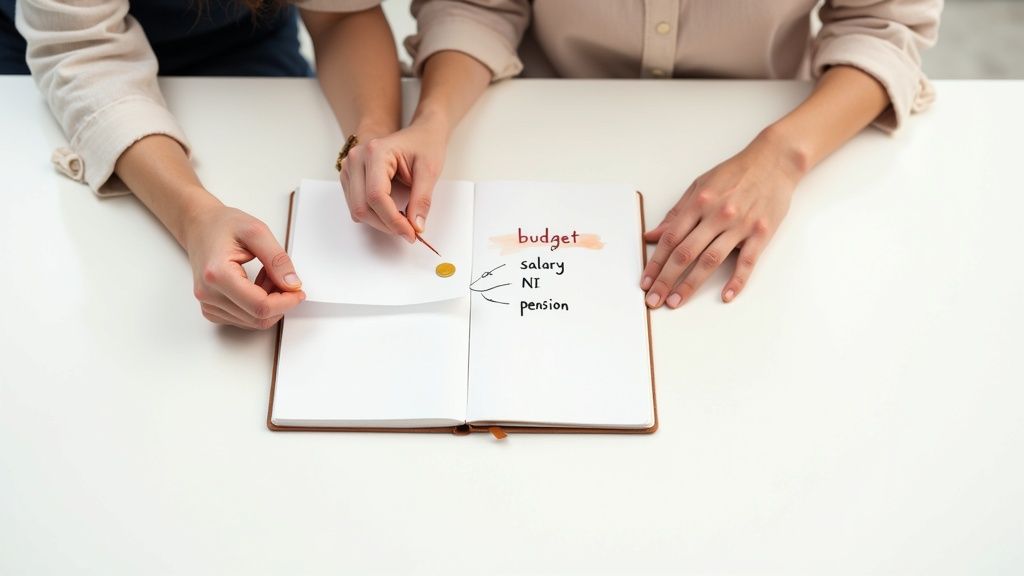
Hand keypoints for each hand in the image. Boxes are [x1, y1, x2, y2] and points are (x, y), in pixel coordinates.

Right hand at [184, 204, 305, 328]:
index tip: (298, 291)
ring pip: (252, 321)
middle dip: (279, 302)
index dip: (286, 303)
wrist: (200, 226)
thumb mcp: (257, 232)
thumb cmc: (222, 225)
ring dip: (268, 303)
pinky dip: (257, 306)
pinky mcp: (211, 309)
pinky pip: (243, 319)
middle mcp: (208, 294)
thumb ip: (277, 260)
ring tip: (266, 276)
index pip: (260, 306)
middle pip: (257, 318)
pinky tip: (256, 286)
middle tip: (283, 279)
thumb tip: (292, 285)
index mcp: (217, 274)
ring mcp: (208, 304)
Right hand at [340, 118, 446, 241]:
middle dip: (386, 225)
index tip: (412, 233)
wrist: (420, 133)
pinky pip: (356, 206)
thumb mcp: (430, 170)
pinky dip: (374, 216)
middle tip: (409, 232)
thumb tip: (416, 227)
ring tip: (403, 221)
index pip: (376, 196)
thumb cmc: (425, 145)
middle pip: (362, 206)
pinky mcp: (350, 177)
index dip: (393, 220)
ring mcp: (349, 168)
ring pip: (357, 210)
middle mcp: (356, 158)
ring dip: (380, 222)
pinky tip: (392, 212)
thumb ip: (422, 199)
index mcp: (375, 152)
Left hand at [641, 130, 803, 307]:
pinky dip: (737, 280)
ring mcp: (740, 225)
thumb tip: (652, 236)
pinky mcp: (761, 233)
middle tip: (654, 299)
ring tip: (676, 302)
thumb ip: (676, 213)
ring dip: (691, 284)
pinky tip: (726, 295)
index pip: (670, 239)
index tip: (646, 281)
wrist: (774, 162)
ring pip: (710, 260)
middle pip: (685, 253)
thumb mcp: (699, 186)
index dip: (655, 263)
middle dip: (666, 280)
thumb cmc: (736, 173)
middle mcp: (717, 215)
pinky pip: (747, 262)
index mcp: (699, 203)